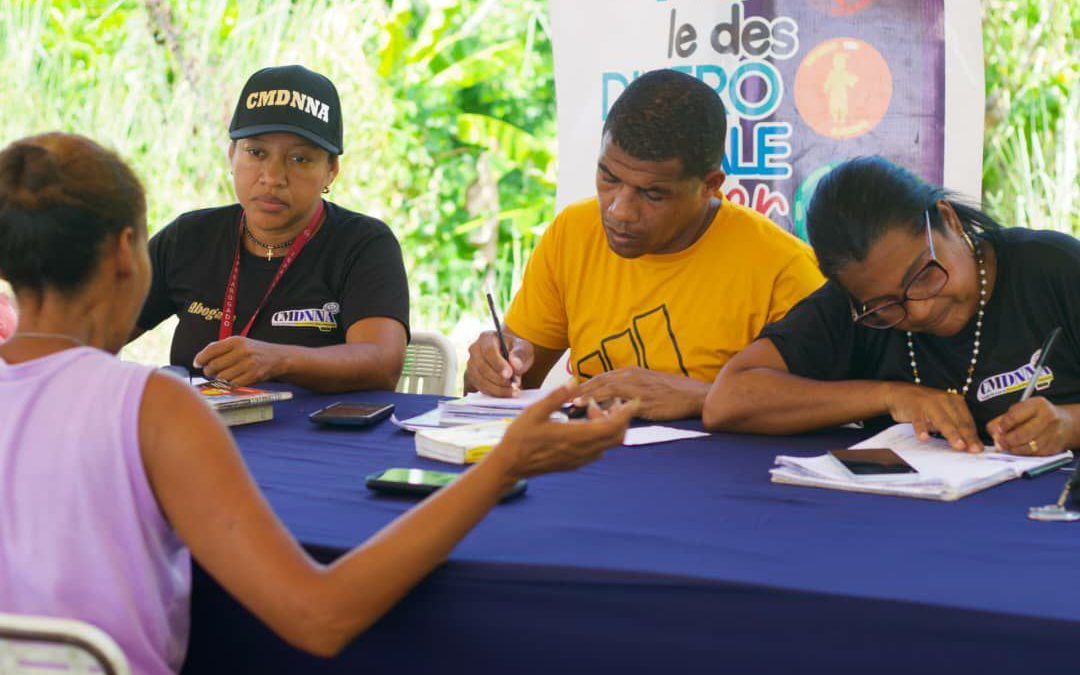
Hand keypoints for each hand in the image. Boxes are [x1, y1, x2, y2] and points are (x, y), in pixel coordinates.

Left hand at [194, 336, 285, 386]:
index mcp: (236, 341)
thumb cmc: (255, 351)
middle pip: (214, 365)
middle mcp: (242, 351)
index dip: (201, 358)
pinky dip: (229, 385)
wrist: (278, 357)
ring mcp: (248, 364)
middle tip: (210, 372)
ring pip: (222, 377)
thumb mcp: (240, 343)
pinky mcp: (253, 376)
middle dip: (209, 371)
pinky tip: (231, 381)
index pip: (211, 350)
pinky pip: (233, 384)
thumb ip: (221, 348)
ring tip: (222, 376)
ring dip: (219, 379)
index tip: (197, 363)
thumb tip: (200, 359)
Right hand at [464, 330, 533, 396]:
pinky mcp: (472, 378)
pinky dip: (494, 393)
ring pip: (480, 380)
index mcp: (486, 338)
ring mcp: (471, 365)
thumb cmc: (516, 351)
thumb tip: (515, 364)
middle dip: (499, 379)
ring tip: (513, 390)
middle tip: (514, 385)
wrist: (510, 359)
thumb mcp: (523, 348)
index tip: (509, 374)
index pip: (489, 351)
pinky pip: (480, 388)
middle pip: (482, 367)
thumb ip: (520, 355)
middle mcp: (474, 350)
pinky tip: (506, 393)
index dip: (498, 364)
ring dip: (497, 388)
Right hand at [489, 384, 637, 479]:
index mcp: (575, 436)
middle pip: (616, 437)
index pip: (612, 426)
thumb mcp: (534, 411)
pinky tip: (584, 423)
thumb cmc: (520, 437)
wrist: (510, 465)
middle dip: (621, 418)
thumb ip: (556, 397)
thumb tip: (574, 381)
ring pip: (608, 444)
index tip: (632, 400)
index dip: (626, 414)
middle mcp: (582, 451)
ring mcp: (579, 459)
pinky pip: (598, 449)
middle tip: (612, 401)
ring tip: (592, 409)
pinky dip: (600, 435)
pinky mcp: (575, 463)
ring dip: (609, 426)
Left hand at [572, 367, 706, 420]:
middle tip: (563, 399)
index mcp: (630, 372)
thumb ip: (628, 392)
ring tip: (574, 404)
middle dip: (580, 390)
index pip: (601, 377)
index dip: (584, 385)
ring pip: (607, 389)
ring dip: (590, 396)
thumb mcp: (646, 387)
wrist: (694, 395)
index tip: (568, 393)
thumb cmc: (672, 393)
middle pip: (599, 381)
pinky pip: (622, 402)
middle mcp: (631, 376)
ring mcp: (638, 387)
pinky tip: (598, 411)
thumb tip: (610, 403)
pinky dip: (609, 406)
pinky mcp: (645, 400)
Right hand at [882, 382, 982, 452]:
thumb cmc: (924, 407)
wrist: (899, 394)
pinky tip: (924, 438)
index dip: (973, 436)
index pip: (967, 421)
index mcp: (955, 401)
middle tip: (973, 450)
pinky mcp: (914, 407)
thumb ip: (953, 426)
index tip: (978, 449)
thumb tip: (968, 445)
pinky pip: (919, 420)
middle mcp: (945, 400)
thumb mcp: (942, 413)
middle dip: (967, 437)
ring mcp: (929, 403)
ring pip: (943, 421)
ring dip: (951, 434)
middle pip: (958, 422)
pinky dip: (922, 428)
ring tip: (958, 445)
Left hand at [986, 397, 1073, 456]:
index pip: (1013, 417)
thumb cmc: (1035, 416)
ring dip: (1013, 449)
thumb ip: (1001, 420)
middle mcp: (1049, 418)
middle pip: (1021, 435)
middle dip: (1006, 441)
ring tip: (1007, 446)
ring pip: (1027, 448)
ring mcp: (1054, 434)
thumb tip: (994, 433)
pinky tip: (1019, 449)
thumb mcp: (1019, 410)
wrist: (1063, 423)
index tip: (998, 430)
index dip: (1002, 426)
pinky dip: (1023, 453)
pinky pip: (1034, 455)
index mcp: (1038, 405)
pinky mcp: (1054, 448)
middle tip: (999, 442)